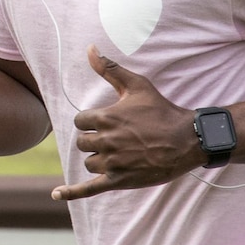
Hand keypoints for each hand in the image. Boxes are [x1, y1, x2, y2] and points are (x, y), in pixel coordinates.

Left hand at [52, 45, 204, 200]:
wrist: (188, 140)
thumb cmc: (162, 111)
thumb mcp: (137, 85)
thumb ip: (110, 69)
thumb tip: (90, 49)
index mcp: (105, 118)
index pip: (80, 121)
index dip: (91, 122)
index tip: (107, 122)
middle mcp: (105, 141)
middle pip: (82, 143)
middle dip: (94, 140)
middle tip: (117, 138)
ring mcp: (112, 162)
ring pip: (89, 163)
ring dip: (99, 159)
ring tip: (120, 153)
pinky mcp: (119, 180)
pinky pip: (89, 189)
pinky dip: (72, 192)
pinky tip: (57, 195)